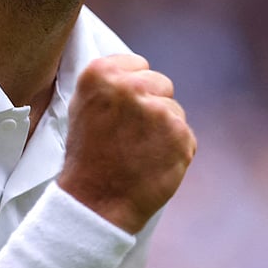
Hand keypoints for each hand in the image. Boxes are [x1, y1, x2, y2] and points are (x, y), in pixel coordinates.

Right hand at [57, 54, 195, 233]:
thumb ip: (110, 83)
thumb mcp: (82, 107)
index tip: (121, 110)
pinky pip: (186, 135)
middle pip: (161, 83)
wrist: (94, 203)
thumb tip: (138, 70)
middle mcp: (132, 86)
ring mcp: (159, 110)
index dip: (133, 89)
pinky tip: (153, 164)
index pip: (138, 64)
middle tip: (131, 133)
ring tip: (139, 152)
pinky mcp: (180, 135)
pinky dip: (175, 150)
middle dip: (152, 104)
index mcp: (102, 73)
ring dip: (164, 129)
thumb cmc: (87, 157)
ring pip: (175, 110)